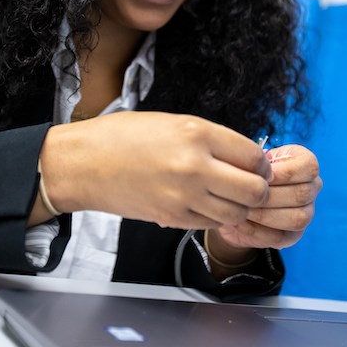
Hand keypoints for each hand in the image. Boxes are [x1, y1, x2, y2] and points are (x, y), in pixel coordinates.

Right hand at [36, 112, 271, 230]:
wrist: (85, 163)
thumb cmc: (123, 136)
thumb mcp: (172, 122)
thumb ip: (210, 138)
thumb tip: (243, 156)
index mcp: (196, 133)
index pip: (253, 156)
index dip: (261, 163)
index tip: (255, 165)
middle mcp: (195, 166)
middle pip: (254, 190)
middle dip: (258, 189)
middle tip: (249, 184)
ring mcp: (184, 196)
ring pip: (237, 213)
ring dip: (239, 207)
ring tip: (226, 196)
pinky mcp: (173, 217)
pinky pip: (211, 224)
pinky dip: (216, 217)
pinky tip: (205, 204)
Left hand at [215, 144, 322, 250]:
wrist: (234, 197)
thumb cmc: (244, 171)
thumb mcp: (249, 160)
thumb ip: (256, 163)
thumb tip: (258, 174)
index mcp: (305, 163)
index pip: (309, 166)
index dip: (284, 173)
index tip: (260, 175)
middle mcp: (311, 187)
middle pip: (302, 194)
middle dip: (268, 196)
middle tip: (243, 194)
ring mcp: (306, 213)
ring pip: (296, 219)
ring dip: (263, 215)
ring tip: (240, 208)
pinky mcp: (293, 235)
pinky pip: (280, 237)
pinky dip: (256, 230)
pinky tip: (239, 221)